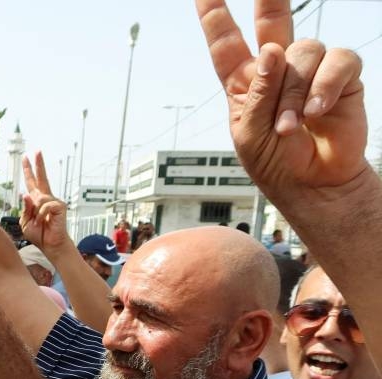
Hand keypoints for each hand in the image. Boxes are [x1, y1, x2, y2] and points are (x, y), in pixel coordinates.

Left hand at [20, 152, 69, 253]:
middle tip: (37, 151)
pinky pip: (44, 206)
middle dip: (38, 164)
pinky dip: (41, 216)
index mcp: (36, 201)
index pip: (31, 183)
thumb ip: (25, 209)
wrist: (50, 245)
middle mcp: (46, 198)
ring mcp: (54, 201)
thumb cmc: (39, 235)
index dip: (29, 171)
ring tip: (40, 223)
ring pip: (38, 199)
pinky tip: (45, 222)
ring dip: (35, 214)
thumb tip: (25, 193)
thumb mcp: (25, 222)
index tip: (26, 158)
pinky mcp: (60, 206)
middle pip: (41, 178)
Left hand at [197, 0, 368, 204]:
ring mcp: (310, 69)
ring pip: (304, 52)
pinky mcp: (343, 77)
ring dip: (294, 92)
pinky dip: (324, 88)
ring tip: (290, 125)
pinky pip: (338, 63)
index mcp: (245, 80)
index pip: (226, 42)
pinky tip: (315, 113)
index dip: (215, 15)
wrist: (312, 183)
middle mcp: (278, 67)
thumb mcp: (250, 132)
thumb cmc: (275, 160)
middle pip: (272, 19)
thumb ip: (257, 92)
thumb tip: (272, 51)